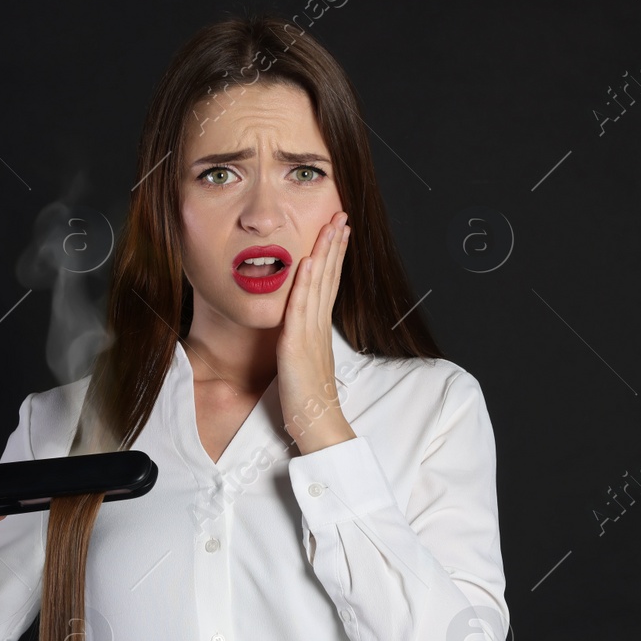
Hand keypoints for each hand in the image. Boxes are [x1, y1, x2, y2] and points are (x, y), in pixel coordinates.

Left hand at [277, 211, 355, 453]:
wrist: (318, 426)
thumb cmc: (310, 402)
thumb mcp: (305, 363)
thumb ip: (304, 342)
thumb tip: (299, 330)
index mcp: (320, 330)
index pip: (329, 283)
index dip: (334, 255)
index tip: (339, 231)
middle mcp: (319, 327)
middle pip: (329, 277)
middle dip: (335, 244)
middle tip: (342, 214)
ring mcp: (310, 334)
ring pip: (319, 285)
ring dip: (325, 253)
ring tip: (332, 225)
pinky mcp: (298, 346)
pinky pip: (302, 309)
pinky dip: (306, 283)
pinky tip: (309, 261)